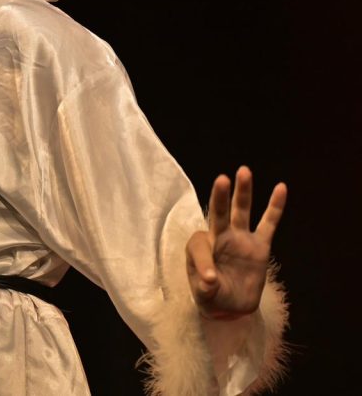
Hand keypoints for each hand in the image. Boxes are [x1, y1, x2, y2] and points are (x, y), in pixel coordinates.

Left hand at [185, 166, 286, 319]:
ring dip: (243, 193)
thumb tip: (210, 281)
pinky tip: (281, 188)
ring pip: (241, 211)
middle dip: (219, 197)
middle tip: (222, 179)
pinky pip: (268, 223)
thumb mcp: (205, 296)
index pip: (200, 246)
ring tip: (244, 171)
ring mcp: (240, 238)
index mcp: (199, 248)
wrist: (231, 307)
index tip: (210, 281)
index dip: (204, 262)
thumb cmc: (212, 297)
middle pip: (218, 213)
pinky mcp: (259, 245)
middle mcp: (219, 237)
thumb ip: (205, 287)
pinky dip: (274, 207)